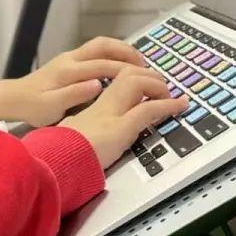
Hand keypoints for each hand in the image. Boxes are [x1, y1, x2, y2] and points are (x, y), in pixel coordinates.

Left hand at [0, 36, 150, 128]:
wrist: (13, 98)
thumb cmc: (32, 106)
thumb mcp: (51, 107)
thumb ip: (74, 95)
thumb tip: (97, 84)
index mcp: (68, 72)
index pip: (103, 66)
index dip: (126, 70)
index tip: (145, 78)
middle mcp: (70, 59)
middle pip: (104, 45)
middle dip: (127, 52)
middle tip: (146, 65)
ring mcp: (69, 57)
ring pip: (100, 45)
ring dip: (121, 50)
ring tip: (139, 63)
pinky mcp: (69, 61)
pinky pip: (95, 51)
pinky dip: (112, 54)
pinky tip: (121, 65)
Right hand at [59, 66, 188, 168]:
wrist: (56, 161)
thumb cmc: (61, 153)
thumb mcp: (71, 137)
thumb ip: (80, 131)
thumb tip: (82, 134)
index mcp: (91, 109)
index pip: (114, 83)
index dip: (133, 78)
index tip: (145, 84)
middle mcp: (102, 106)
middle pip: (126, 75)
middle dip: (148, 75)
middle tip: (162, 86)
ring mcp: (111, 115)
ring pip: (137, 82)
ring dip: (158, 85)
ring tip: (171, 95)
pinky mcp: (120, 128)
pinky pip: (148, 109)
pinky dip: (167, 105)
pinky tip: (179, 106)